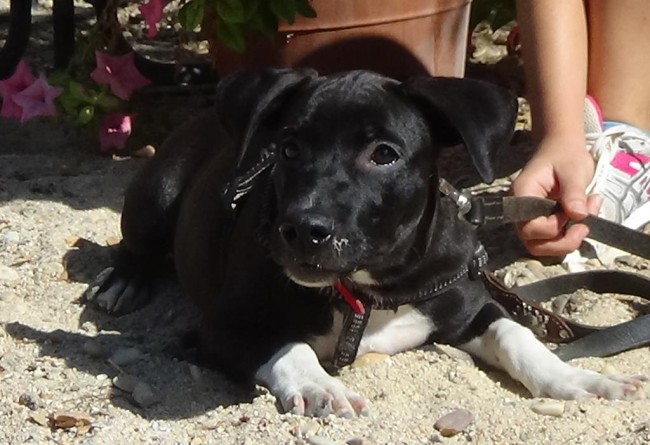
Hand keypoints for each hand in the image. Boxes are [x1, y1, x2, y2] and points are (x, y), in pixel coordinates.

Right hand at [511, 135, 601, 255]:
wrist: (562, 148)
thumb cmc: (565, 155)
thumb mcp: (573, 170)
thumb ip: (574, 193)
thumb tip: (579, 215)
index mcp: (522, 195)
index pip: (529, 226)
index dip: (553, 227)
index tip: (573, 213)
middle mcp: (520, 211)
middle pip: (532, 243)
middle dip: (561, 242)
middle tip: (584, 227)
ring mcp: (529, 219)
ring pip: (541, 247)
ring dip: (566, 242)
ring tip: (585, 222)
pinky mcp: (540, 223)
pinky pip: (550, 240)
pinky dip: (568, 237)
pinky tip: (582, 219)